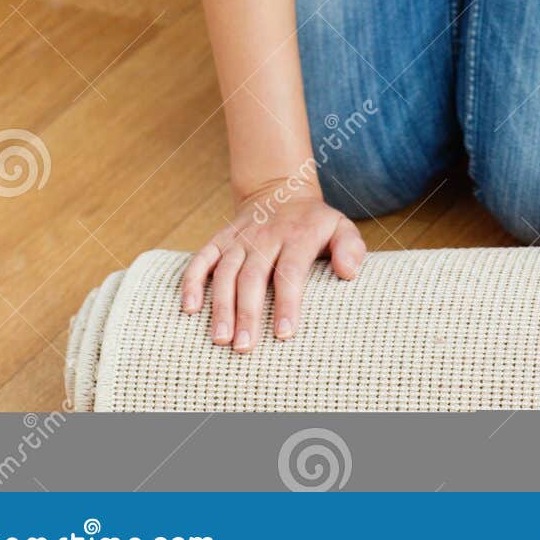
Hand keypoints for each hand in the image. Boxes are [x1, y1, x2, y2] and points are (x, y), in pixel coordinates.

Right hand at [179, 178, 366, 351]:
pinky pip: (202, 257)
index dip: (287, 301)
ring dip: (220, 305)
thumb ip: (350, 247)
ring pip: (225, 271)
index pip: (290, 270)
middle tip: (245, 347)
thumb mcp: (341, 227)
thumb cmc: (315, 223)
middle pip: (253, 276)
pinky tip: (189, 308)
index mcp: (297, 236)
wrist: (281, 191)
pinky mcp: (221, 239)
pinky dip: (192, 281)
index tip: (284, 333)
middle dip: (247, 312)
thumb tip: (349, 272)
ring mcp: (240, 238)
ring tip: (220, 339)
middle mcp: (265, 236)